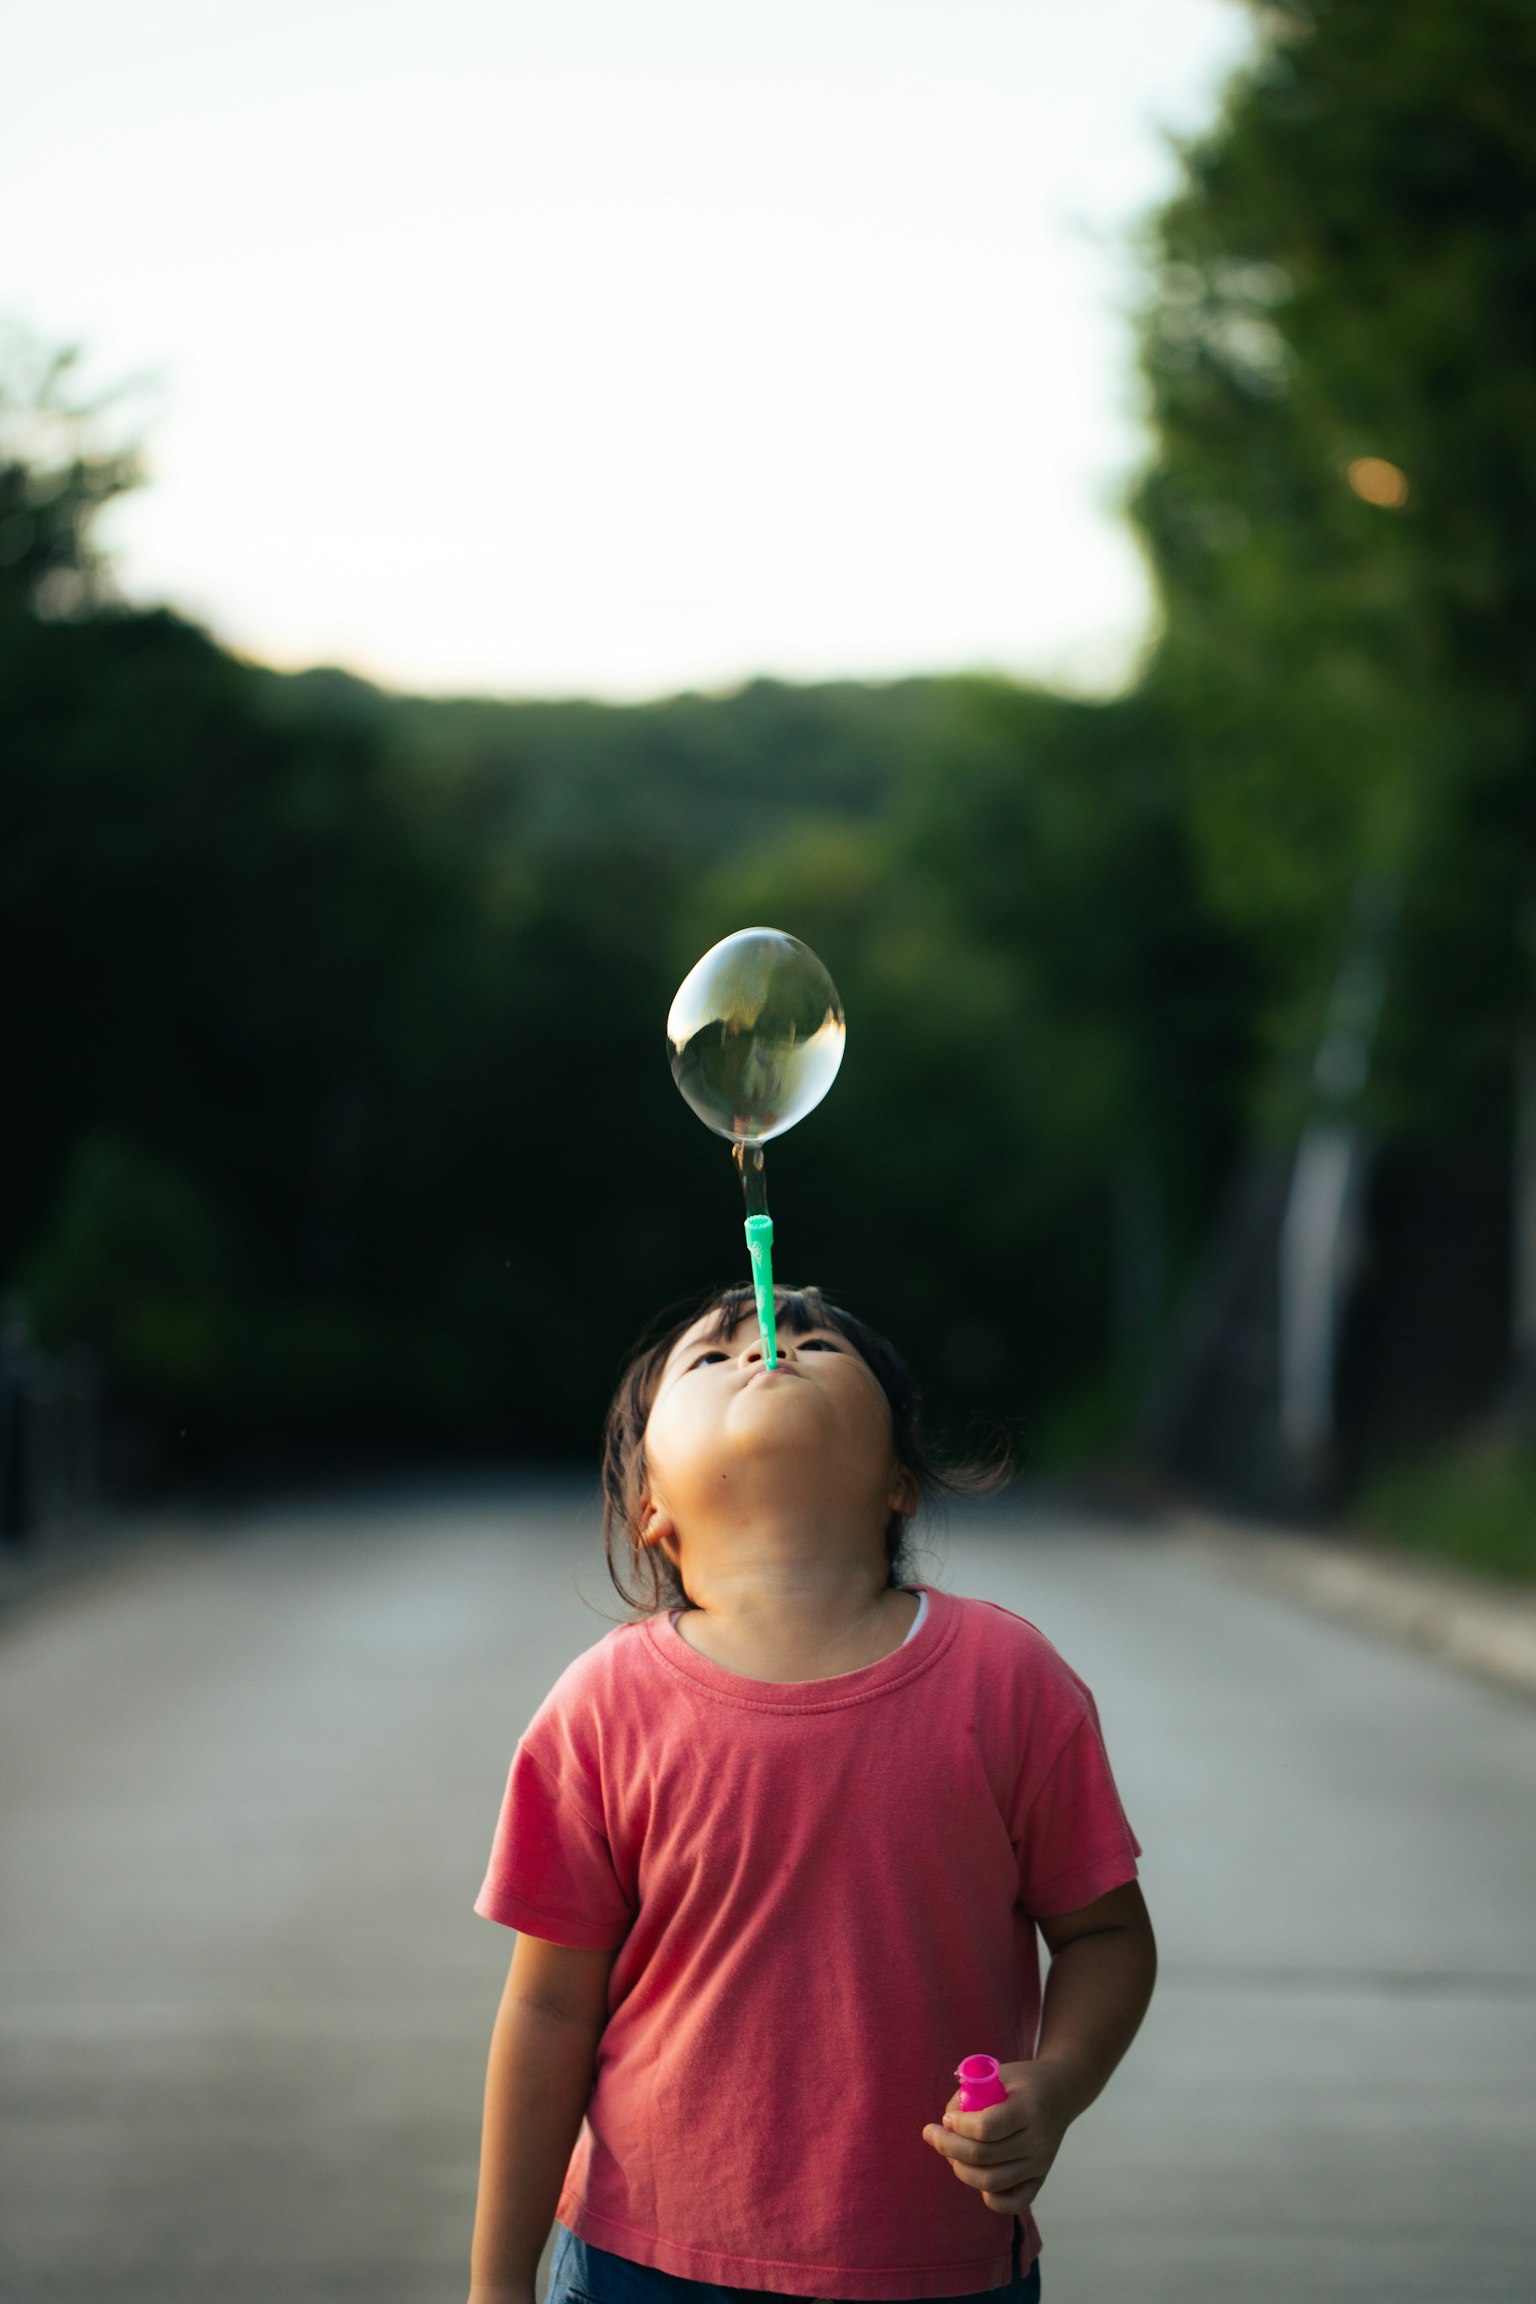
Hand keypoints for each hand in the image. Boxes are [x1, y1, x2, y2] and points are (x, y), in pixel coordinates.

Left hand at [921, 2060, 1073, 2216]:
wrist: (1060, 2093)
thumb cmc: (1020, 2082)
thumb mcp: (996, 2074)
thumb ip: (968, 2097)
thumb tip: (945, 2128)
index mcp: (1027, 2109)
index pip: (986, 2128)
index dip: (959, 2126)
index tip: (946, 2118)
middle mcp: (1036, 2141)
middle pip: (982, 2157)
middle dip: (948, 2146)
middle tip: (932, 2134)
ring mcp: (1039, 2164)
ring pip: (990, 2182)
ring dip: (960, 2169)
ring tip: (951, 2152)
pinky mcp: (1040, 2180)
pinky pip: (1011, 2202)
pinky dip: (988, 2196)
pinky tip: (976, 2173)